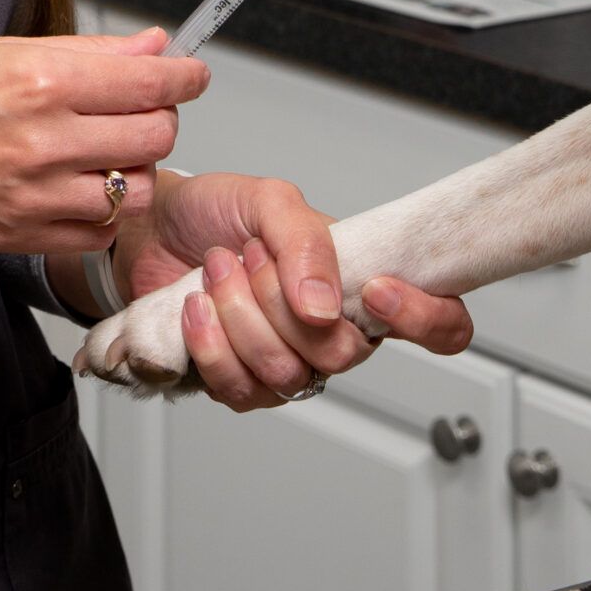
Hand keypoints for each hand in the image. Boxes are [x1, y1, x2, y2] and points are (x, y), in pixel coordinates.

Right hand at [0, 27, 204, 253]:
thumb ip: (84, 52)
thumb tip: (151, 47)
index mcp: (38, 81)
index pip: (149, 83)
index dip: (185, 76)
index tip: (191, 73)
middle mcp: (43, 141)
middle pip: (154, 136)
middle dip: (163, 116)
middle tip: (145, 105)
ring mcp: (33, 196)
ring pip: (134, 191)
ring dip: (137, 167)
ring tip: (112, 148)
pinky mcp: (20, 236)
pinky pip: (96, 231)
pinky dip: (105, 210)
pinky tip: (83, 185)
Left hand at [112, 171, 473, 409]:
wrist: (151, 230)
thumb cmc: (217, 213)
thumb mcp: (269, 201)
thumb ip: (308, 242)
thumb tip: (327, 305)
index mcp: (362, 285)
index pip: (440, 325)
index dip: (427, 319)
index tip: (379, 291)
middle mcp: (334, 334)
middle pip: (343, 354)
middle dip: (283, 300)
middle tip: (251, 255)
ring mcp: (288, 365)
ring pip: (286, 373)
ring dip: (239, 313)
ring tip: (217, 269)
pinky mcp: (240, 386)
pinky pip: (238, 389)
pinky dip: (209, 341)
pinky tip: (195, 307)